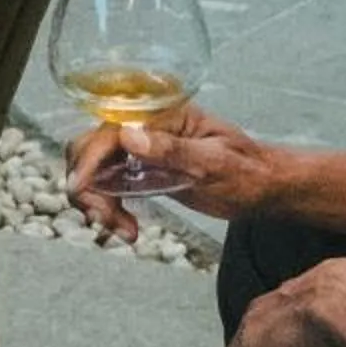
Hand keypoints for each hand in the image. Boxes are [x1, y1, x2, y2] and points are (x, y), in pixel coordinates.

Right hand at [68, 103, 283, 239]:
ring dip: (97, 202)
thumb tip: (129, 137)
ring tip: (123, 231)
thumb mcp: (216, 163)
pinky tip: (127, 230)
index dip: (90, 159)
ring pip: (94, 170)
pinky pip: (108, 186)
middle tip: (107, 221)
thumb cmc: (249, 172)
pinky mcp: (142, 172)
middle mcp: (147, 128)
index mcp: (164, 115)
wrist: (264, 188)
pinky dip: (109, 209)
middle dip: (89, 186)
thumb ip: (174, 151)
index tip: (81, 190)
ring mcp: (141, 151)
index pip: (111, 130)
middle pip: (91, 148)